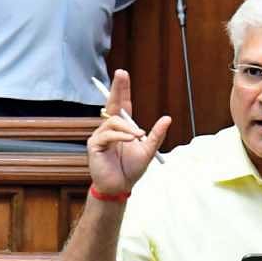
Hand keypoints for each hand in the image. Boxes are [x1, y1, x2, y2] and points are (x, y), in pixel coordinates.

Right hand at [86, 69, 170, 196]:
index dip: (122, 90)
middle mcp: (109, 129)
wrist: (120, 187)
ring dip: (128, 128)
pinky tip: (129, 141)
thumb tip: (167, 118)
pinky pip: (107, 135)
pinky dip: (120, 136)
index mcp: (122, 128)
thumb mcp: (148, 150)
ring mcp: (100, 136)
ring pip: (114, 122)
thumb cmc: (131, 170)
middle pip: (112, 104)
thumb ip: (156, 135)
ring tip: (138, 137)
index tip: (122, 74)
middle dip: (117, 88)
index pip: (122, 104)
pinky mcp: (94, 145)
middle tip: (121, 73)